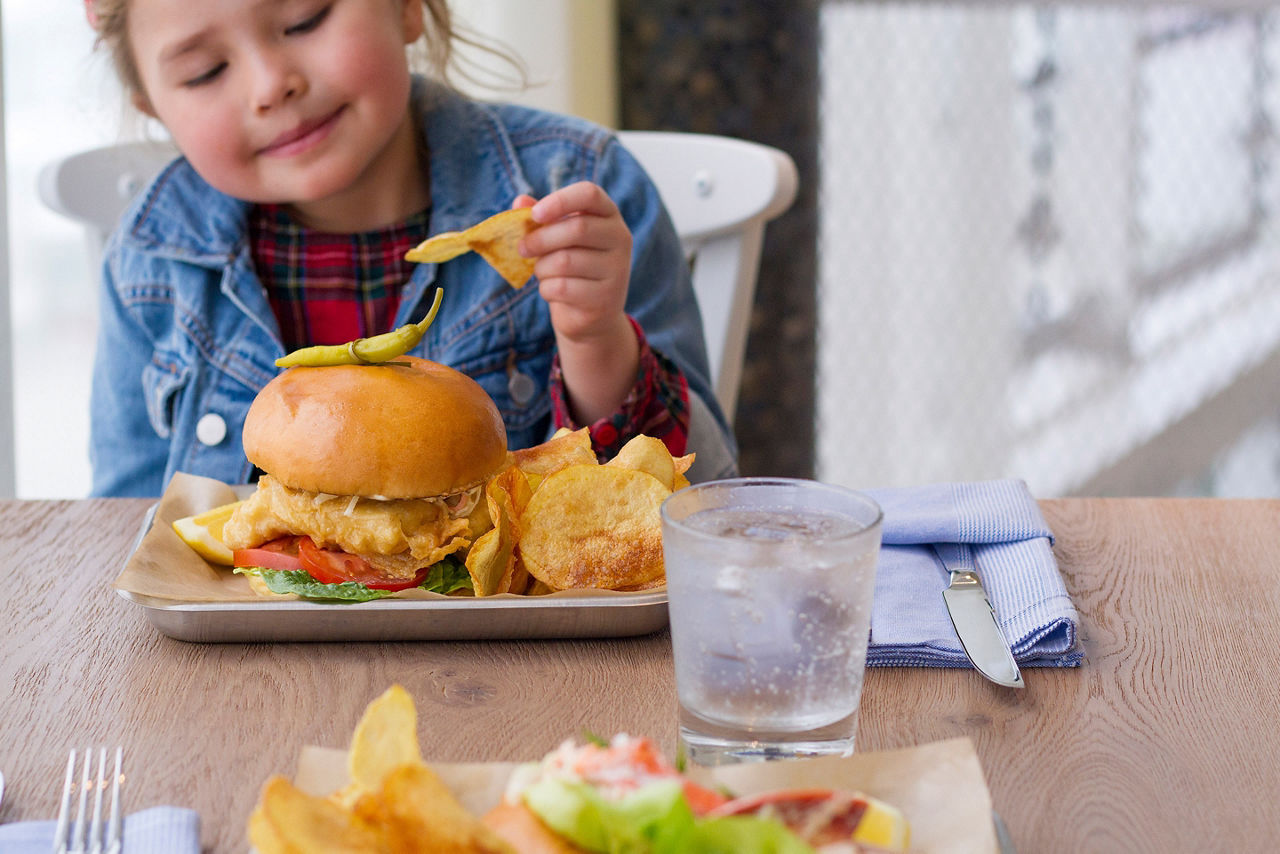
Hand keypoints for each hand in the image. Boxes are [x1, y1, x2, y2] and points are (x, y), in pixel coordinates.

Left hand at [513, 182, 632, 344]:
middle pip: (577, 228)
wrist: (593, 315)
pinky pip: (563, 287)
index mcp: (609, 216)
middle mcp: (620, 239)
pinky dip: (546, 289)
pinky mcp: (606, 298)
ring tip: (542, 272)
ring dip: (542, 268)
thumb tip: (520, 202)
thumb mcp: (557, 238)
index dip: (560, 201)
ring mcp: (617, 270)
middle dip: (540, 239)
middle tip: (522, 248)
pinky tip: (551, 291)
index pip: (590, 194)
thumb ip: (541, 218)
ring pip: (565, 261)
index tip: (536, 214)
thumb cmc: (572, 267)